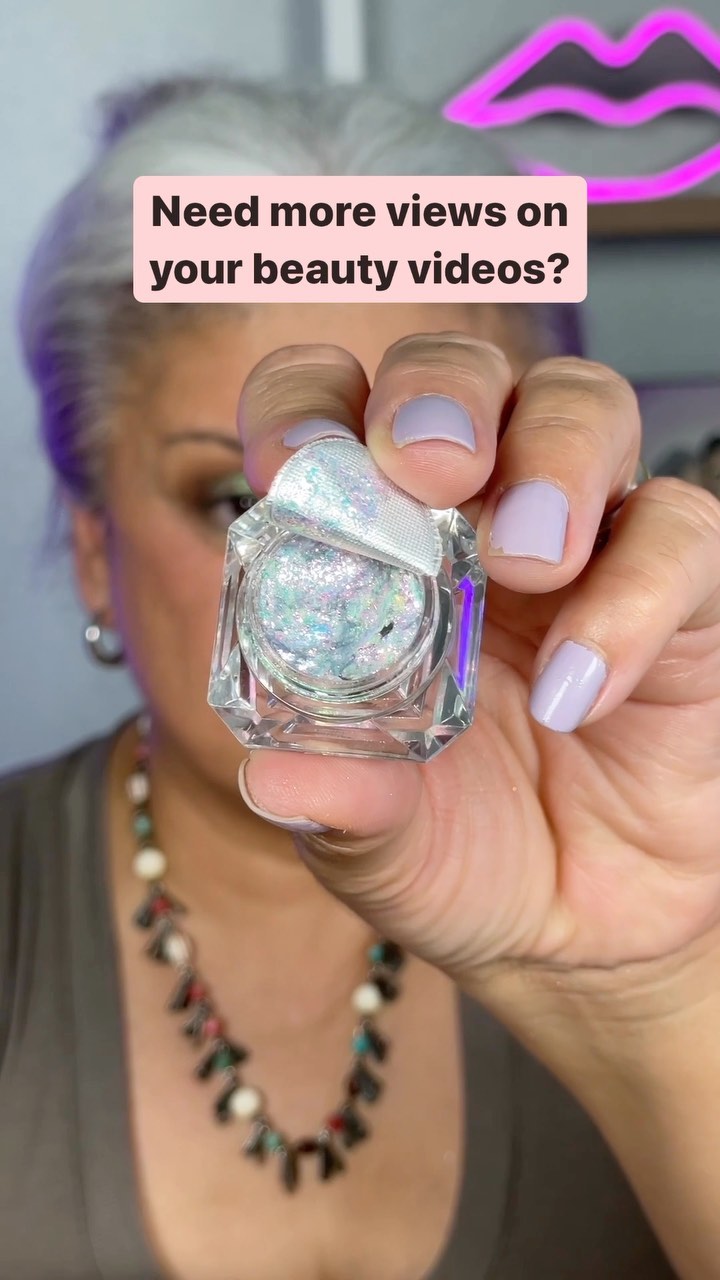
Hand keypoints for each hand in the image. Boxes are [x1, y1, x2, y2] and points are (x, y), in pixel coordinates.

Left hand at [236, 335, 719, 997]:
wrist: (574, 930)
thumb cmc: (458, 855)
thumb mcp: (380, 847)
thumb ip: (338, 807)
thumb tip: (276, 779)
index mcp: (376, 551)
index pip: (334, 417)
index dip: (309, 406)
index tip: (292, 463)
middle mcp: (477, 521)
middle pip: (465, 377)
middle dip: (440, 396)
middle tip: (427, 468)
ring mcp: (587, 546)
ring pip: (586, 409)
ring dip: (553, 461)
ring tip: (527, 563)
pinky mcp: (686, 596)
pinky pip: (682, 540)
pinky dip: (636, 597)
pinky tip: (582, 694)